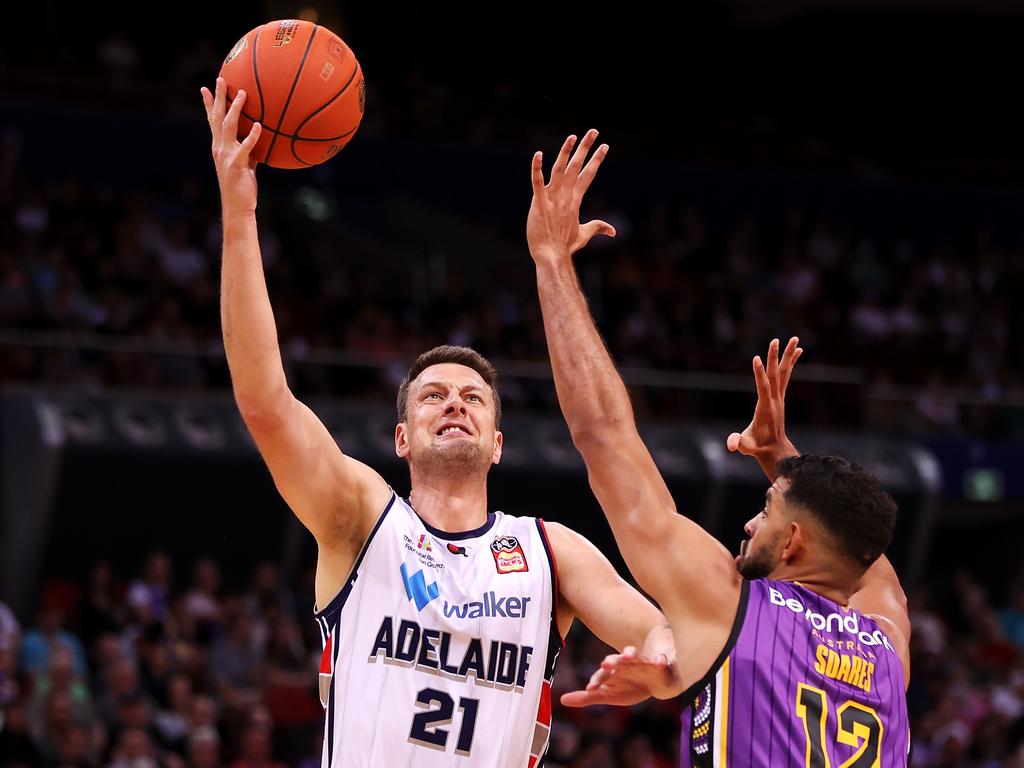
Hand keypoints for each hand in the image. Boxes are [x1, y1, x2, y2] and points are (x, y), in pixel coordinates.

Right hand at [200, 77, 261, 215]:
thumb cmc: (242, 188)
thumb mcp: (245, 165)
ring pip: (228, 126)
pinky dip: (251, 136)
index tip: (204, 88)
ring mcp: (226, 155)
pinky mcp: (237, 164)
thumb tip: (258, 140)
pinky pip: (245, 147)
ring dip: (235, 109)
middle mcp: (219, 148)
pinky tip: (258, 125)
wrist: (238, 207)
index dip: (207, 105)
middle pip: (216, 118)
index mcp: (219, 147)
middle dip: (217, 97)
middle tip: (220, 79)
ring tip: (242, 94)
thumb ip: (249, 152)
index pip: (211, 121)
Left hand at [527, 129, 615, 265]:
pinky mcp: (539, 202)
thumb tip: (614, 231)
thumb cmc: (565, 246)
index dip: (596, 160)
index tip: (604, 146)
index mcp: (575, 200)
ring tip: (573, 137)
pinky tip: (538, 154)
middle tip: (593, 131)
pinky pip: (537, 182)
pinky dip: (537, 168)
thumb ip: (597, 228)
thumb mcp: (583, 235)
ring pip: (560, 169)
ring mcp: (552, 198)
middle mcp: (566, 196)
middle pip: (577, 167)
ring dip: (566, 151)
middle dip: (586, 148)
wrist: (551, 256)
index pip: (588, 175)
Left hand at [560, 646, 674, 707]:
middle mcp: (624, 664)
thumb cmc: (629, 687)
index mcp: (612, 671)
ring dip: (630, 654)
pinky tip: (659, 662)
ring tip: (628, 655)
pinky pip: (658, 660)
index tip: (591, 688)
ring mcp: (640, 662)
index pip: (601, 675)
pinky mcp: (656, 663)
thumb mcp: (609, 695)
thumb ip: (587, 697)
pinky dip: (659, 660)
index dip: (597, 680)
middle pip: (615, 660)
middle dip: (611, 661)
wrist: (655, 683)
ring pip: (634, 655)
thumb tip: (562, 700)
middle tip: (605, 663)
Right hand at [726, 337, 801, 472]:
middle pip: (775, 375)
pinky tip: (796, 352)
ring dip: (788, 355)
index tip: (756, 358)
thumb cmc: (757, 447)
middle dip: (775, 357)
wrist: (775, 450)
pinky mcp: (779, 397)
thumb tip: (730, 445)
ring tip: (794, 339)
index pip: (763, 388)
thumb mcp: (746, 447)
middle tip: (776, 340)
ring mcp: (779, 397)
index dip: (759, 374)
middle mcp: (775, 400)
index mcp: (765, 409)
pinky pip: (786, 376)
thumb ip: (738, 443)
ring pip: (783, 372)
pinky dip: (791, 363)